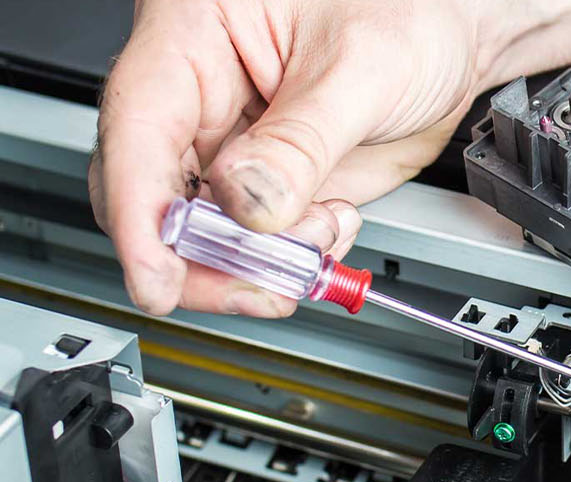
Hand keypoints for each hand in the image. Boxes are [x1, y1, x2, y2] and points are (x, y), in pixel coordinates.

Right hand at [91, 0, 570, 317]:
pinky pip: (294, 226)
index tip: (167, 280)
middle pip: (177, 193)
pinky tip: (334, 251)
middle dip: (211, 253)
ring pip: (234, 222)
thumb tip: (252, 209)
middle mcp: (229, 89)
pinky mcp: (320, 162)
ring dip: (267, 262)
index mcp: (204, 36)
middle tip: (260, 286)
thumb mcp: (364, 65)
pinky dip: (311, 251)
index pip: (136, 139)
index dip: (142, 220)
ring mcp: (271, 132)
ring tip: (312, 267)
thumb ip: (299, 145)